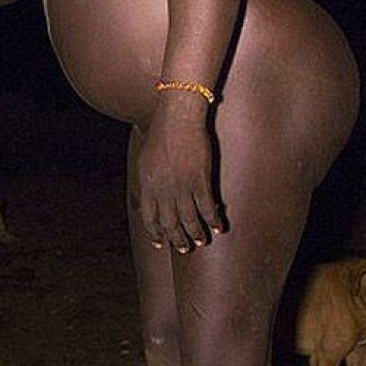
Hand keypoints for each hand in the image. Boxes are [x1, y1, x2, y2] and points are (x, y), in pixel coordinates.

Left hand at [135, 100, 223, 251]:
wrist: (179, 118)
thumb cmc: (162, 134)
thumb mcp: (146, 160)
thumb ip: (147, 181)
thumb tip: (147, 196)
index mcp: (147, 186)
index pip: (150, 219)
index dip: (156, 234)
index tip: (161, 244)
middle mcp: (163, 190)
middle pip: (170, 224)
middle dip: (177, 239)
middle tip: (184, 248)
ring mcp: (181, 186)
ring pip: (189, 220)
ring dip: (196, 234)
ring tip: (201, 241)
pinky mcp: (200, 180)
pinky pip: (206, 207)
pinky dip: (213, 220)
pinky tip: (218, 226)